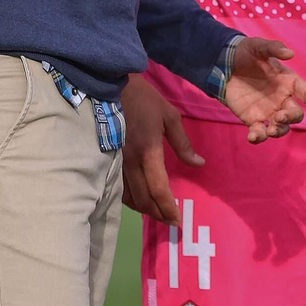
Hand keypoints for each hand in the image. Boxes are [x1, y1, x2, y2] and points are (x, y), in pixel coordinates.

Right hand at [120, 74, 202, 226]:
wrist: (109, 85)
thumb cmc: (143, 99)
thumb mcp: (169, 116)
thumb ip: (183, 143)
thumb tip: (199, 164)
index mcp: (148, 150)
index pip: (158, 188)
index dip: (167, 208)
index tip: (177, 220)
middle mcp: (130, 161)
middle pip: (143, 198)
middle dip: (157, 214)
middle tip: (169, 220)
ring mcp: (115, 161)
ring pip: (127, 196)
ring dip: (142, 208)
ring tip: (156, 211)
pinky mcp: (107, 159)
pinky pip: (116, 187)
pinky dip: (128, 197)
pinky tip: (138, 197)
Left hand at [223, 37, 305, 142]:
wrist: (223, 64)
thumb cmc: (245, 53)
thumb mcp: (258, 46)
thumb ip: (273, 48)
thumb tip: (290, 53)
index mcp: (288, 81)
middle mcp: (281, 98)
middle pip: (295, 114)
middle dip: (291, 117)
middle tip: (279, 116)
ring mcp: (268, 111)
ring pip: (282, 128)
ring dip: (279, 131)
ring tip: (269, 129)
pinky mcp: (253, 119)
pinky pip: (260, 133)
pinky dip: (258, 137)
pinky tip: (252, 136)